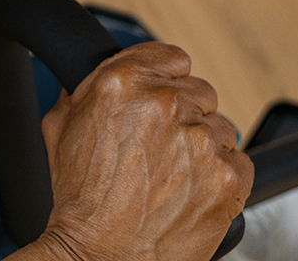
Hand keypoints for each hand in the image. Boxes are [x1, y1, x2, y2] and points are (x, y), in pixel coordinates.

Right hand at [37, 43, 251, 260]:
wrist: (100, 257)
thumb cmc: (80, 202)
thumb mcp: (59, 129)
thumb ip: (82, 91)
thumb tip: (93, 79)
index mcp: (123, 84)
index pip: (173, 57)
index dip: (166, 80)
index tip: (163, 100)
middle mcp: (165, 105)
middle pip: (200, 92)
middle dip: (184, 116)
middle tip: (161, 148)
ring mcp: (200, 141)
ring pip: (221, 127)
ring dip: (203, 147)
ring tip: (174, 176)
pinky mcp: (227, 178)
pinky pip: (239, 162)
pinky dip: (222, 176)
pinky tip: (192, 190)